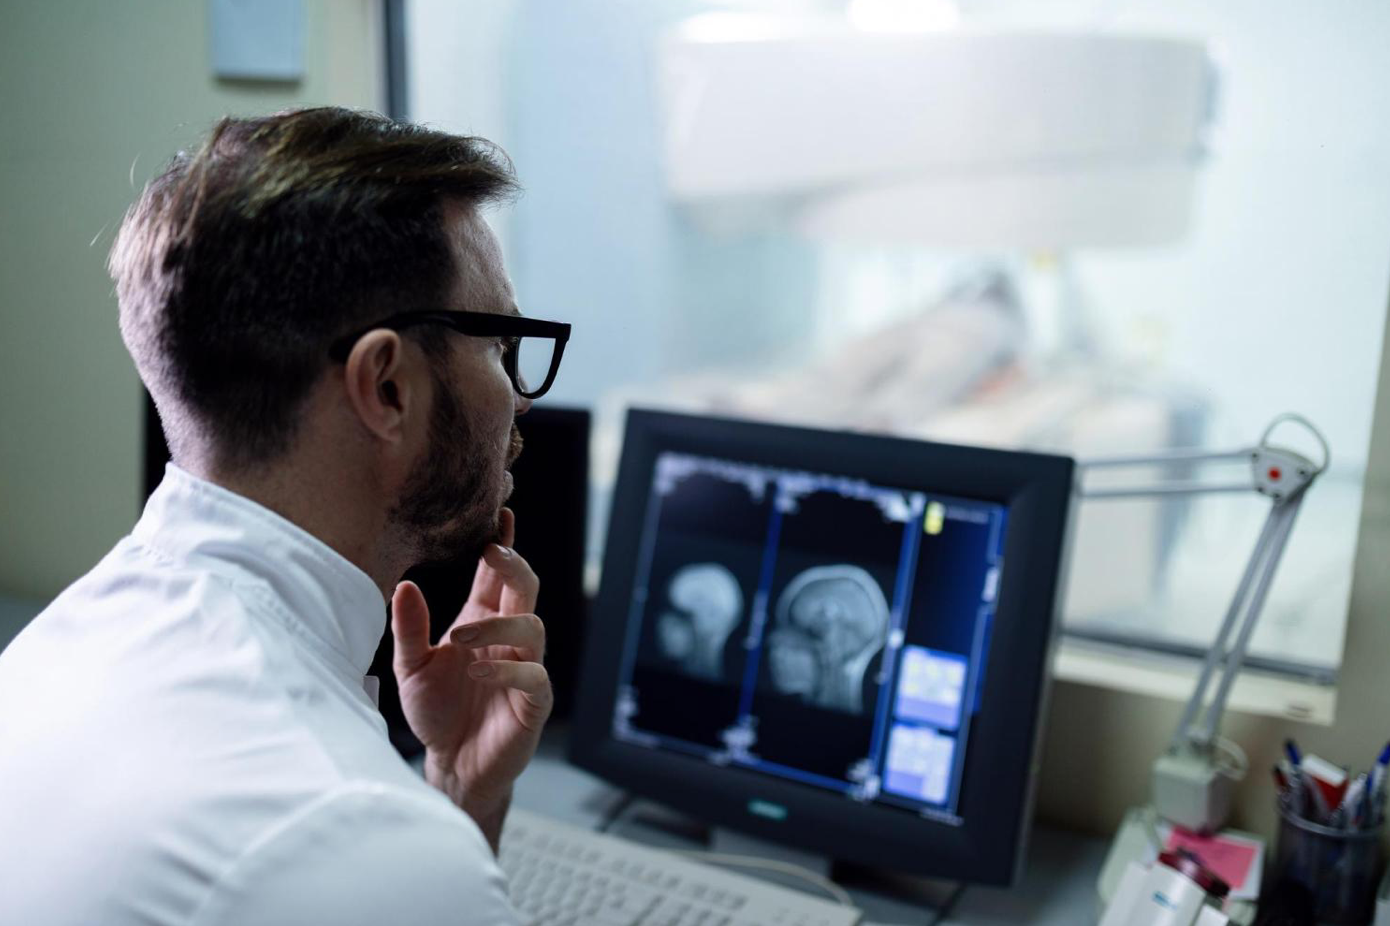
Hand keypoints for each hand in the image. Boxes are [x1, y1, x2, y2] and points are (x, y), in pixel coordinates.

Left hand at [390, 509, 551, 849]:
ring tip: (462, 636)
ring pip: (533, 625)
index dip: (502, 543)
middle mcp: (508, 637)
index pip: (497, 574)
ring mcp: (525, 666)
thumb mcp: (410, 668)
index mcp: (482, 619)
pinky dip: (508, 668)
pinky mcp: (533, 701)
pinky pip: (534, 674)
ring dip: (500, 623)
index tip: (499, 513)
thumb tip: (404, 585)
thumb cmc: (435, 712)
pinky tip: (479, 669)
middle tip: (491, 552)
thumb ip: (410, 629)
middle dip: (513, 564)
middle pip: (525, 587)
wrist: (450, 766)